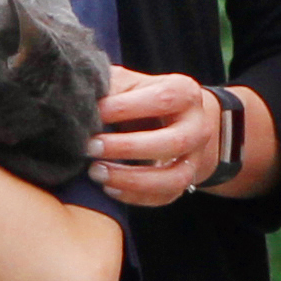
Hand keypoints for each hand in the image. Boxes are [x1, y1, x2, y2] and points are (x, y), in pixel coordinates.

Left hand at [88, 64, 231, 208]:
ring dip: (132, 179)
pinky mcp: (184, 181)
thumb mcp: (130, 83)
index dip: (125, 108)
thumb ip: (113, 88)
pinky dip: (135, 196)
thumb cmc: (142, 97)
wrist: (173, 118)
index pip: (161, 100)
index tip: (94, 113)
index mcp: (185, 93)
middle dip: (128, 147)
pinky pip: (164, 197)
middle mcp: (197, 127)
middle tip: (91, 147)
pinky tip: (109, 188)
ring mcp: (194, 158)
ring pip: (173, 178)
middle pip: (174, 142)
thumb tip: (83, 102)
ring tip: (96, 172)